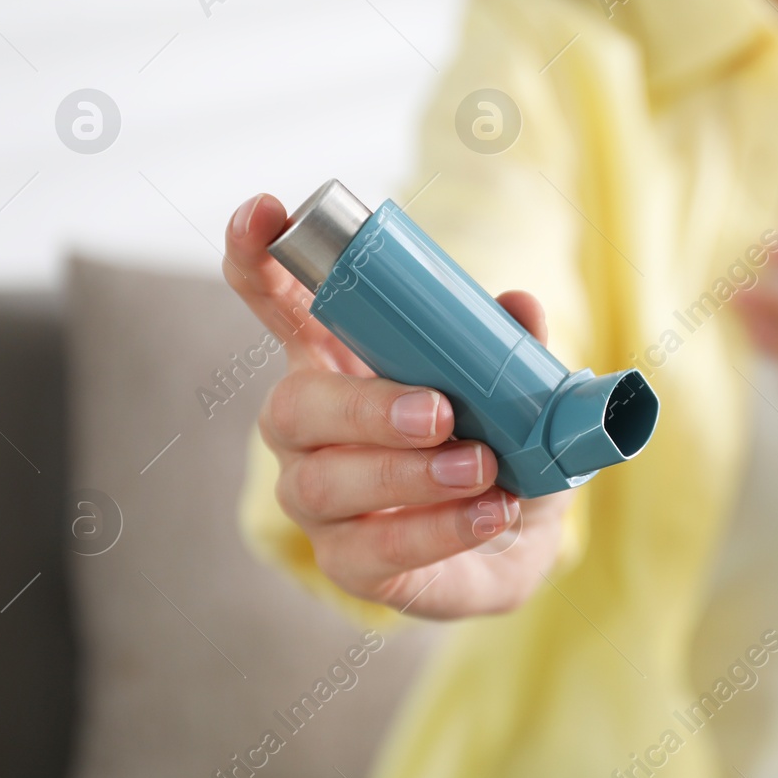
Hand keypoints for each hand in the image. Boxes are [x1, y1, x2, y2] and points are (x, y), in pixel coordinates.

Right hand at [224, 193, 572, 618]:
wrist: (514, 538)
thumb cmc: (492, 440)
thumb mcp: (510, 386)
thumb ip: (509, 345)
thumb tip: (519, 306)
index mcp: (336, 364)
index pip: (279, 306)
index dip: (258, 259)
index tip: (266, 213)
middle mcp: (308, 432)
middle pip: (293, 409)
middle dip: (364, 408)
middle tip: (439, 411)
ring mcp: (318, 502)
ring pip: (326, 485)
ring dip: (407, 474)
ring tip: (482, 467)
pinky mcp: (348, 563)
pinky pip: (373, 551)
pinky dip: (437, 529)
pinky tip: (489, 513)